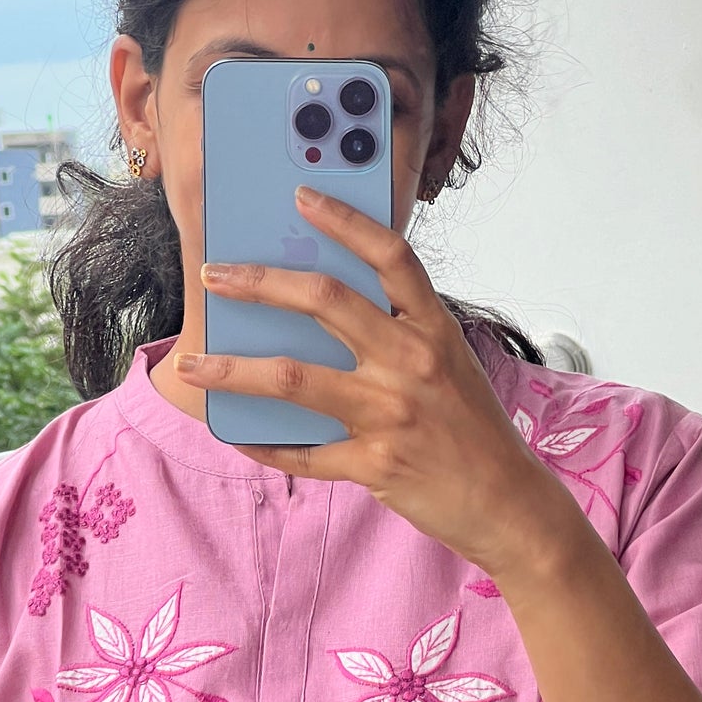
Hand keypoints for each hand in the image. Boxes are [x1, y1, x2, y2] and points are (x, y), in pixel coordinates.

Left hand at [174, 186, 588, 583]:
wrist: (508, 505)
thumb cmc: (473, 432)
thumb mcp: (450, 368)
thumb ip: (399, 338)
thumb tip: (320, 317)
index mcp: (434, 331)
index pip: (391, 256)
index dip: (345, 220)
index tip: (302, 196)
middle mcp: (412, 363)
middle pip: (324, 301)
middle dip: (259, 282)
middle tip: (214, 277)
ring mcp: (391, 414)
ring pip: (292, 377)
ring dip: (232, 369)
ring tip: (193, 364)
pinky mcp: (374, 465)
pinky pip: (302, 452)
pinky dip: (263, 444)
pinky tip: (237, 434)